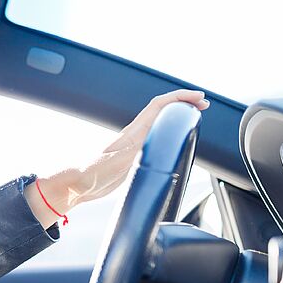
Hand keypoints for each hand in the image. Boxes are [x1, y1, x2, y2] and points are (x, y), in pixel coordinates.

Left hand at [29, 90, 209, 222]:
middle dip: (184, 103)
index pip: (160, 106)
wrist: (79, 184)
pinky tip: (174, 138)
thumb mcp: (116, 162)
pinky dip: (169, 131)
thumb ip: (133, 150)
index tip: (198, 99)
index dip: (180, 98)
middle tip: (203, 105)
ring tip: (194, 115)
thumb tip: (151, 140)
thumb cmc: (93, 173)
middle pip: (162, 109)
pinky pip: (155, 135)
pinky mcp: (133, 154)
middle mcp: (134, 133)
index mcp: (133, 132)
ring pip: (159, 121)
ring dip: (177, 115)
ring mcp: (134, 143)